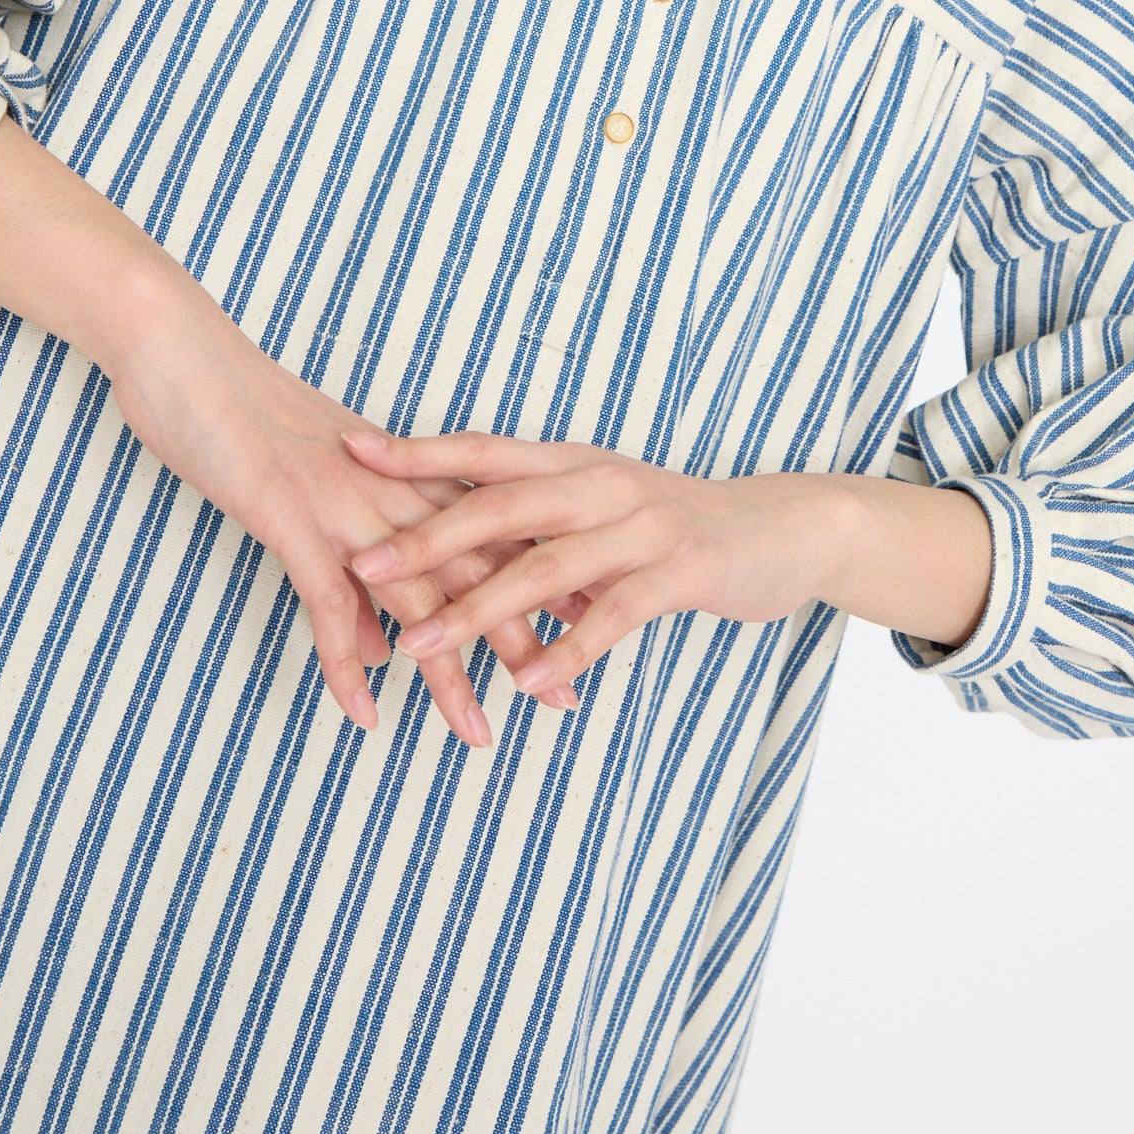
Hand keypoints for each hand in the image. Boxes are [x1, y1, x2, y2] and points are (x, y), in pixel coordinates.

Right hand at [107, 303, 587, 744]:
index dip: (540, 584)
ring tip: (478, 734)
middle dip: (523, 639)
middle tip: (568, 698)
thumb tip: (385, 645)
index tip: (591, 628)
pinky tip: (363, 715)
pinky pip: (328, 601)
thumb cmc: (241, 413)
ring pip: (415, 596)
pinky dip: (343, 661)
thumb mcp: (313, 489)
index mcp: (399, 474)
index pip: (489, 535)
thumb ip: (357, 568)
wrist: (185, 351)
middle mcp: (386, 489)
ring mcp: (342, 502)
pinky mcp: (289, 514)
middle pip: (472, 572)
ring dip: (447, 671)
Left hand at [340, 424, 833, 695]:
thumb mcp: (605, 505)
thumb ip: (541, 516)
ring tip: (422, 643)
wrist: (783, 528)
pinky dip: (568, 648)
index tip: (350, 451)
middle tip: (360, 565)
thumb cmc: (679, 523)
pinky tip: (529, 682)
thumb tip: (456, 528)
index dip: (418, 453)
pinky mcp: (680, 570)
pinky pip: (614, 613)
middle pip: (499, 505)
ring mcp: (642, 525)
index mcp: (575, 462)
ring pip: (544, 566)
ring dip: (477, 610)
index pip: (483, 452)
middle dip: (425, 539)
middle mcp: (601, 483)